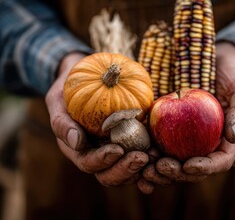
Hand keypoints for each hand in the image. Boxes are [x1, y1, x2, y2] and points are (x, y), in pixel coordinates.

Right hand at [45, 52, 148, 186]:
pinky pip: (141, 152)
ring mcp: (115, 148)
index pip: (90, 164)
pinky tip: (160, 150)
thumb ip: (61, 121)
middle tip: (142, 157)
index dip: (103, 161)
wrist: (88, 78)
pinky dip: (151, 155)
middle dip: (126, 170)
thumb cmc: (68, 90)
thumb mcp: (57, 101)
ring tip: (155, 155)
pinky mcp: (130, 139)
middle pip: (111, 174)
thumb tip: (75, 141)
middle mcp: (98, 154)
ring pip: (129, 168)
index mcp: (79, 150)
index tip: (117, 150)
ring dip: (143, 166)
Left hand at [139, 42, 234, 191]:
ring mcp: (185, 139)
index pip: (218, 162)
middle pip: (191, 168)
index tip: (188, 166)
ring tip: (143, 168)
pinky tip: (134, 156)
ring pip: (172, 162)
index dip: (204, 168)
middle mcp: (204, 145)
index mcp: (225, 142)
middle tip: (159, 168)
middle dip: (175, 173)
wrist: (211, 64)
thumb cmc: (231, 77)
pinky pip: (157, 145)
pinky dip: (146, 154)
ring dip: (157, 170)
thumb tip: (234, 136)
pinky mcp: (168, 130)